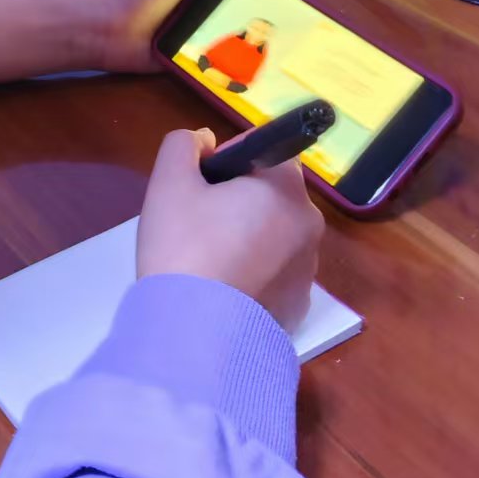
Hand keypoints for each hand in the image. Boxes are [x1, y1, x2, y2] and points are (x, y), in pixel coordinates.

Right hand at [136, 128, 323, 331]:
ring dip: (248, 236)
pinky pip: (275, 274)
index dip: (231, 159)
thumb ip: (183, 144)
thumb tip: (204, 142)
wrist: (196, 335)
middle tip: (197, 222)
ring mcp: (308, 269)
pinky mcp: (298, 306)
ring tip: (208, 260)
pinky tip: (222, 288)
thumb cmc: (184, 247)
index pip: (268, 150)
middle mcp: (309, 224)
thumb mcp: (169, 181)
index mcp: (285, 187)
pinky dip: (254, 273)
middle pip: (271, 194)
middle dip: (238, 199)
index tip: (203, 183)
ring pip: (274, 235)